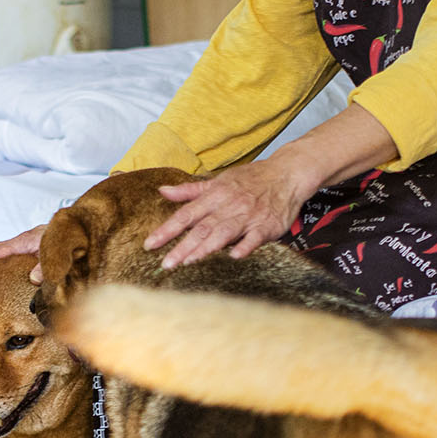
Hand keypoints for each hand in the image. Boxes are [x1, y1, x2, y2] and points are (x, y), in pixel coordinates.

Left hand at [145, 161, 309, 269]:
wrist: (287, 173)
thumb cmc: (251, 179)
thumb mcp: (219, 181)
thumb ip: (190, 190)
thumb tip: (163, 191)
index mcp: (215, 196)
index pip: (185, 214)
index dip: (167, 230)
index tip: (149, 244)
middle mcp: (228, 206)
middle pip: (201, 228)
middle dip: (182, 246)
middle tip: (165, 264)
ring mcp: (248, 216)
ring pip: (223, 232)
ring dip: (206, 247)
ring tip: (188, 261)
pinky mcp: (267, 225)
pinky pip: (254, 237)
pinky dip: (245, 246)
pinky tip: (234, 256)